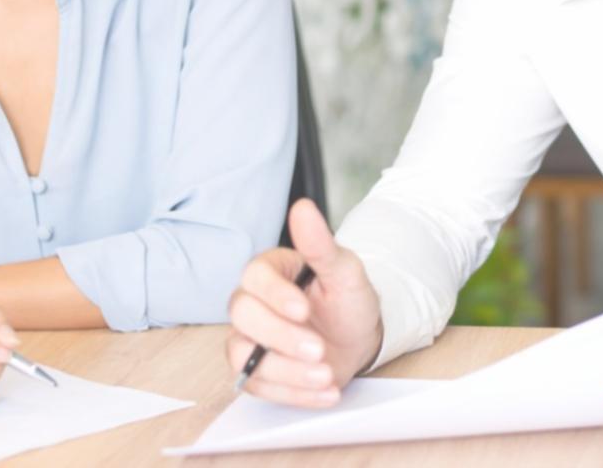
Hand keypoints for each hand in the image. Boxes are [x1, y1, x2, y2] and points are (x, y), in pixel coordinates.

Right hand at [225, 198, 383, 406]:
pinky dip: (294, 395)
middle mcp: (253, 304)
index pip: (254, 277)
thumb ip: (321, 244)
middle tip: (319, 349)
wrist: (359, 338)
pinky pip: (259, 387)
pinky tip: (326, 392)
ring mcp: (252, 339)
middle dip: (281, 337)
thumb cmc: (347, 300)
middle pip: (243, 317)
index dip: (275, 296)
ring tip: (326, 375)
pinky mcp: (259, 372)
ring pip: (243, 356)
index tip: (304, 310)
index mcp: (271, 272)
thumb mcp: (345, 271)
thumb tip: (303, 208)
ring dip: (286, 371)